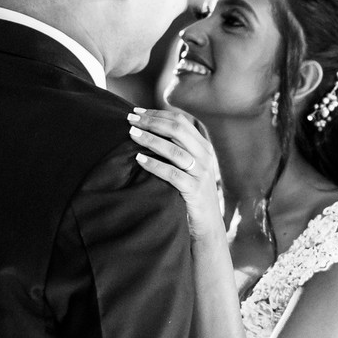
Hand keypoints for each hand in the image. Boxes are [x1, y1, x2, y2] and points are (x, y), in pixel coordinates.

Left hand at [127, 108, 221, 236]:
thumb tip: (150, 130)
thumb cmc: (191, 194)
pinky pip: (173, 174)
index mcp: (204, 147)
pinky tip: (139, 159)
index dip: (157, 114)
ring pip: (174, 150)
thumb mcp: (190, 167)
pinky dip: (155, 165)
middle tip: (130, 120)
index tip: (136, 112)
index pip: (180, 121)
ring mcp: (201, 173)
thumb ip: (178, 149)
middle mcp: (205, 156)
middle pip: (177, 130)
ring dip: (151, 140)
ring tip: (132, 135)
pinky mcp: (194, 190)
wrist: (207, 225)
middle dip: (151, 122)